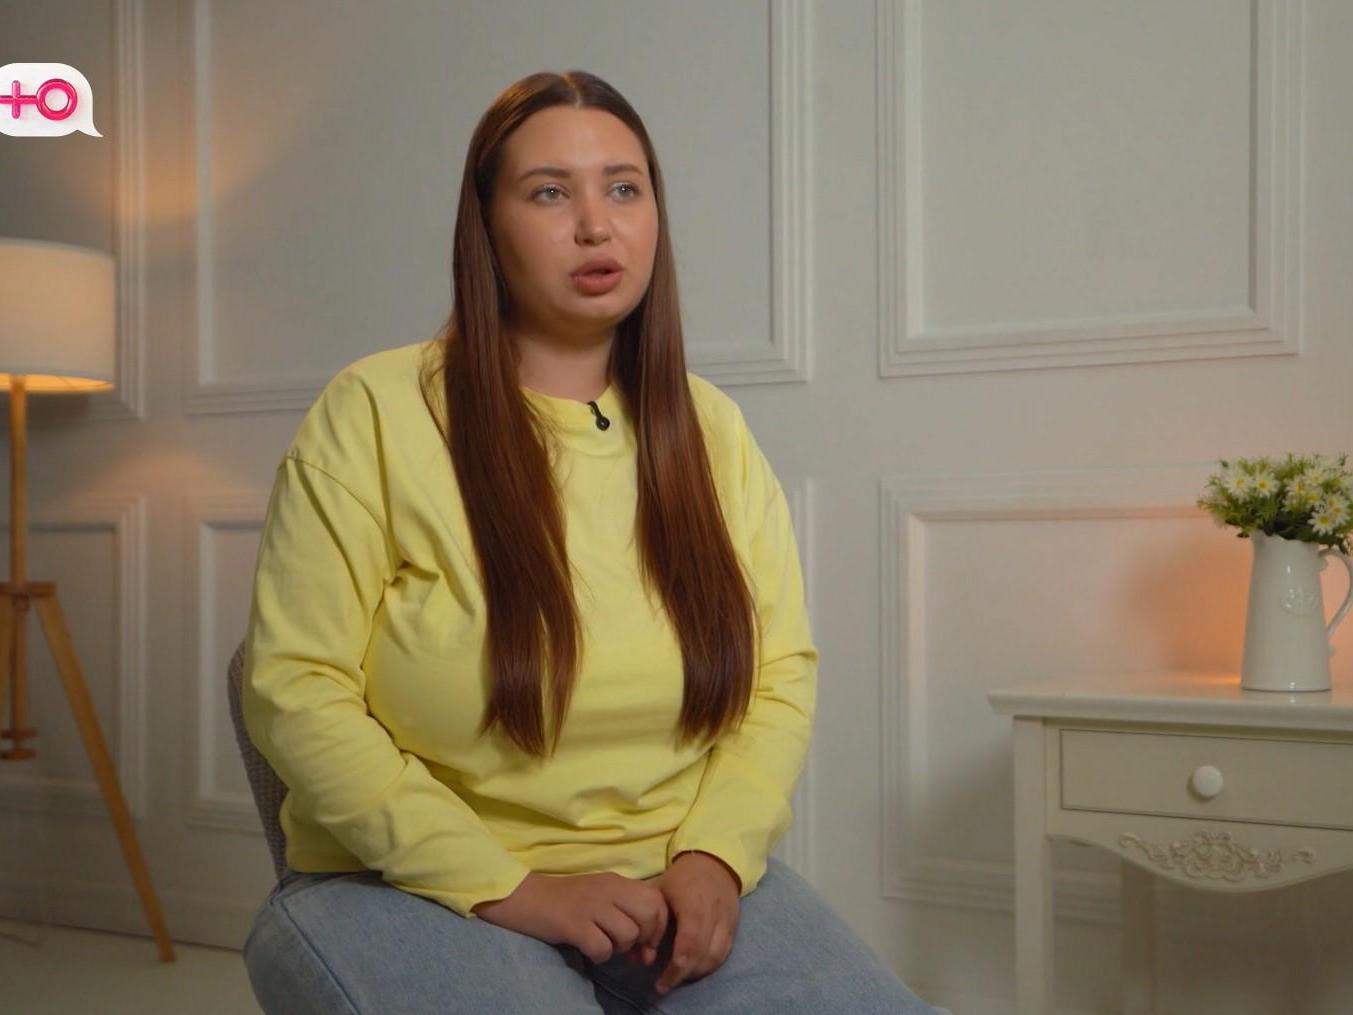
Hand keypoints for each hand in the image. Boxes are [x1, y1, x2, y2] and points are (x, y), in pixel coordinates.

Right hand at [472, 870, 667, 964]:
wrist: (526, 897)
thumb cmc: (567, 902)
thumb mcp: (601, 900)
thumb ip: (627, 918)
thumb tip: (648, 954)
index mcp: (617, 881)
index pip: (658, 900)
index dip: (659, 925)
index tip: (646, 940)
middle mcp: (608, 889)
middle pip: (649, 914)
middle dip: (644, 938)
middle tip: (627, 946)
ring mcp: (591, 905)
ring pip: (628, 933)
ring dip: (620, 947)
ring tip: (603, 943)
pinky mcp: (573, 924)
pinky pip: (602, 947)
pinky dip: (599, 954)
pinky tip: (588, 948)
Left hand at [651, 850, 741, 994]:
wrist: (715, 862)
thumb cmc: (683, 877)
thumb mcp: (661, 889)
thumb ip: (652, 916)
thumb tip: (639, 944)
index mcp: (693, 905)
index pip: (688, 944)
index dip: (675, 968)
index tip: (660, 981)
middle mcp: (713, 915)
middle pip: (702, 955)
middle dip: (683, 975)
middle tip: (665, 984)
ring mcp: (727, 921)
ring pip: (716, 957)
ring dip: (697, 972)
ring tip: (679, 976)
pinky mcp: (734, 926)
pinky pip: (724, 953)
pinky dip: (710, 965)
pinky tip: (695, 968)